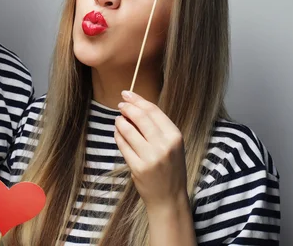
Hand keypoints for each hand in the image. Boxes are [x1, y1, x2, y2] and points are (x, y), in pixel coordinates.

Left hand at [114, 90, 187, 210]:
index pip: (153, 111)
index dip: (138, 100)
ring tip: (119, 120)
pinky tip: (118, 133)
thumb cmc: (170, 168)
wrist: (169, 197)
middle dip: (127, 108)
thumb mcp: (171, 145)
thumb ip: (157, 127)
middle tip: (121, 105)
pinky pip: (123, 145)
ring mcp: (151, 157)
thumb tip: (135, 106)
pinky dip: (118, 136)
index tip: (127, 94)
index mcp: (175, 136)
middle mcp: (164, 145)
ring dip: (120, 122)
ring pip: (128, 130)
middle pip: (140, 117)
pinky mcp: (138, 167)